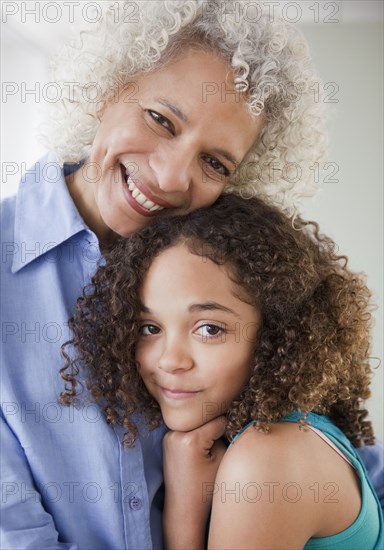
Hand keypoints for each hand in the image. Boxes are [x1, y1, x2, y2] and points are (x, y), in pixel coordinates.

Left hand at [162, 416, 226, 548]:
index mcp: (191, 438)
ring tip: (209, 448)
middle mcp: (176, 433)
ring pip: (196, 422)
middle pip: (205, 418)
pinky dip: (196, 433)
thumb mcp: (222, 460)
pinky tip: (200, 448)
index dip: (229, 427)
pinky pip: (188, 428)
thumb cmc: (206, 489)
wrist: (183, 508)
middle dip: (216, 426)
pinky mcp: (167, 439)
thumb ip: (225, 435)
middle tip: (222, 441)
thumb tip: (227, 418)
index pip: (219, 420)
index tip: (232, 436)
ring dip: (205, 429)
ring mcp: (169, 435)